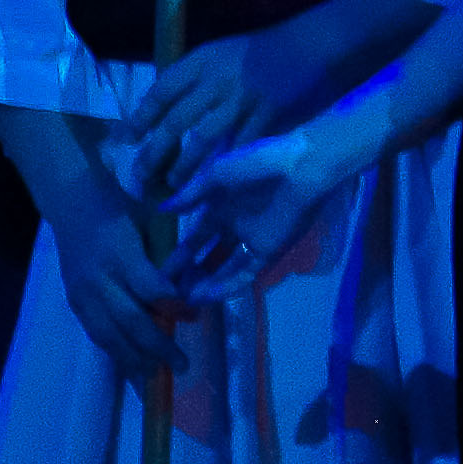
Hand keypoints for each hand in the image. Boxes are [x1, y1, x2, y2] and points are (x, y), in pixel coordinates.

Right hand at [44, 173, 186, 381]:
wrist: (72, 203)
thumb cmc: (121, 209)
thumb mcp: (151, 221)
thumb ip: (165, 257)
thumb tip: (190, 290)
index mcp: (120, 253)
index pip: (149, 288)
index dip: (173, 306)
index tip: (194, 318)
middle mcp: (99, 277)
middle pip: (128, 319)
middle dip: (155, 346)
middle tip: (180, 365)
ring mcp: (83, 292)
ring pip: (107, 333)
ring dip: (132, 359)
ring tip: (154, 379)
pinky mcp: (74, 301)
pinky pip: (95, 332)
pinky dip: (114, 351)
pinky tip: (130, 366)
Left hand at [117, 22, 315, 204]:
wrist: (311, 44)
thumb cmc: (260, 51)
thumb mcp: (219, 53)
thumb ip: (193, 79)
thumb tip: (162, 114)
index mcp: (201, 61)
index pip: (160, 93)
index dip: (139, 119)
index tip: (125, 142)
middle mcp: (217, 80)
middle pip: (176, 121)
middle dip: (155, 152)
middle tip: (140, 176)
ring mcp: (243, 99)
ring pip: (204, 139)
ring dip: (185, 166)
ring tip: (173, 185)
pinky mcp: (268, 114)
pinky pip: (240, 146)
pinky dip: (225, 166)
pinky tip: (214, 181)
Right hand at [165, 120, 354, 300]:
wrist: (302, 167)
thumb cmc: (258, 163)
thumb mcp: (217, 174)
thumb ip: (191, 195)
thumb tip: (162, 209)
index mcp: (222, 206)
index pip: (197, 237)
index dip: (180, 255)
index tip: (160, 272)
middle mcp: (236, 226)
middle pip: (210, 256)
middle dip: (191, 274)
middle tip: (169, 292)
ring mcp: (254, 240)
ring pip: (226, 268)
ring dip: (207, 284)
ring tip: (184, 300)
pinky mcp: (271, 251)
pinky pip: (246, 272)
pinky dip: (228, 285)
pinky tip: (207, 296)